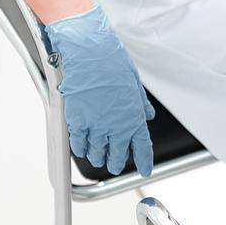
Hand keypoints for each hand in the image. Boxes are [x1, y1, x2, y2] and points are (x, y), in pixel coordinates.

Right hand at [43, 6, 154, 174]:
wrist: (92, 54)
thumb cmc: (113, 63)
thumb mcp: (135, 84)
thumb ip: (141, 104)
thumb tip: (148, 114)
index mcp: (134, 116)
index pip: (142, 147)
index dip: (143, 161)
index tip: (144, 170)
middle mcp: (116, 125)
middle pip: (118, 153)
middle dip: (117, 162)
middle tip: (115, 166)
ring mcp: (96, 125)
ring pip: (97, 151)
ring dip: (98, 157)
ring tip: (98, 159)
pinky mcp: (77, 121)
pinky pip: (78, 142)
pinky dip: (80, 148)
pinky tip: (81, 149)